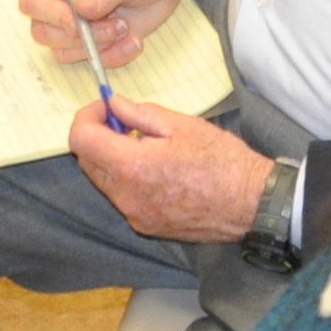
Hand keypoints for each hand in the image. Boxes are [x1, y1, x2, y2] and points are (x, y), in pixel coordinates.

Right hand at [18, 0, 191, 67]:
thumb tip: (79, 11)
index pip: (32, 0)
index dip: (49, 15)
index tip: (76, 22)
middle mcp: (63, 1)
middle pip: (43, 32)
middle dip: (79, 37)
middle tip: (114, 26)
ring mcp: (78, 24)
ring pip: (64, 51)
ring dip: (97, 48)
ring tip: (126, 27)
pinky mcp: (97, 41)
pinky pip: (92, 61)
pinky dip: (114, 57)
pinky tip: (134, 41)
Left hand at [65, 96, 271, 240]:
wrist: (249, 203)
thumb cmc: (221, 161)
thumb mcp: (182, 125)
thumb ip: (140, 114)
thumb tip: (115, 105)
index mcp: (132, 166)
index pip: (82, 140)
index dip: (87, 117)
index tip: (104, 107)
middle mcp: (125, 196)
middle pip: (88, 162)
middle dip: (98, 137)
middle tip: (124, 121)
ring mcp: (134, 214)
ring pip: (105, 181)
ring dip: (113, 159)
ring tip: (146, 146)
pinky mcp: (145, 225)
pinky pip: (123, 197)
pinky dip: (128, 179)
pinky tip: (157, 170)